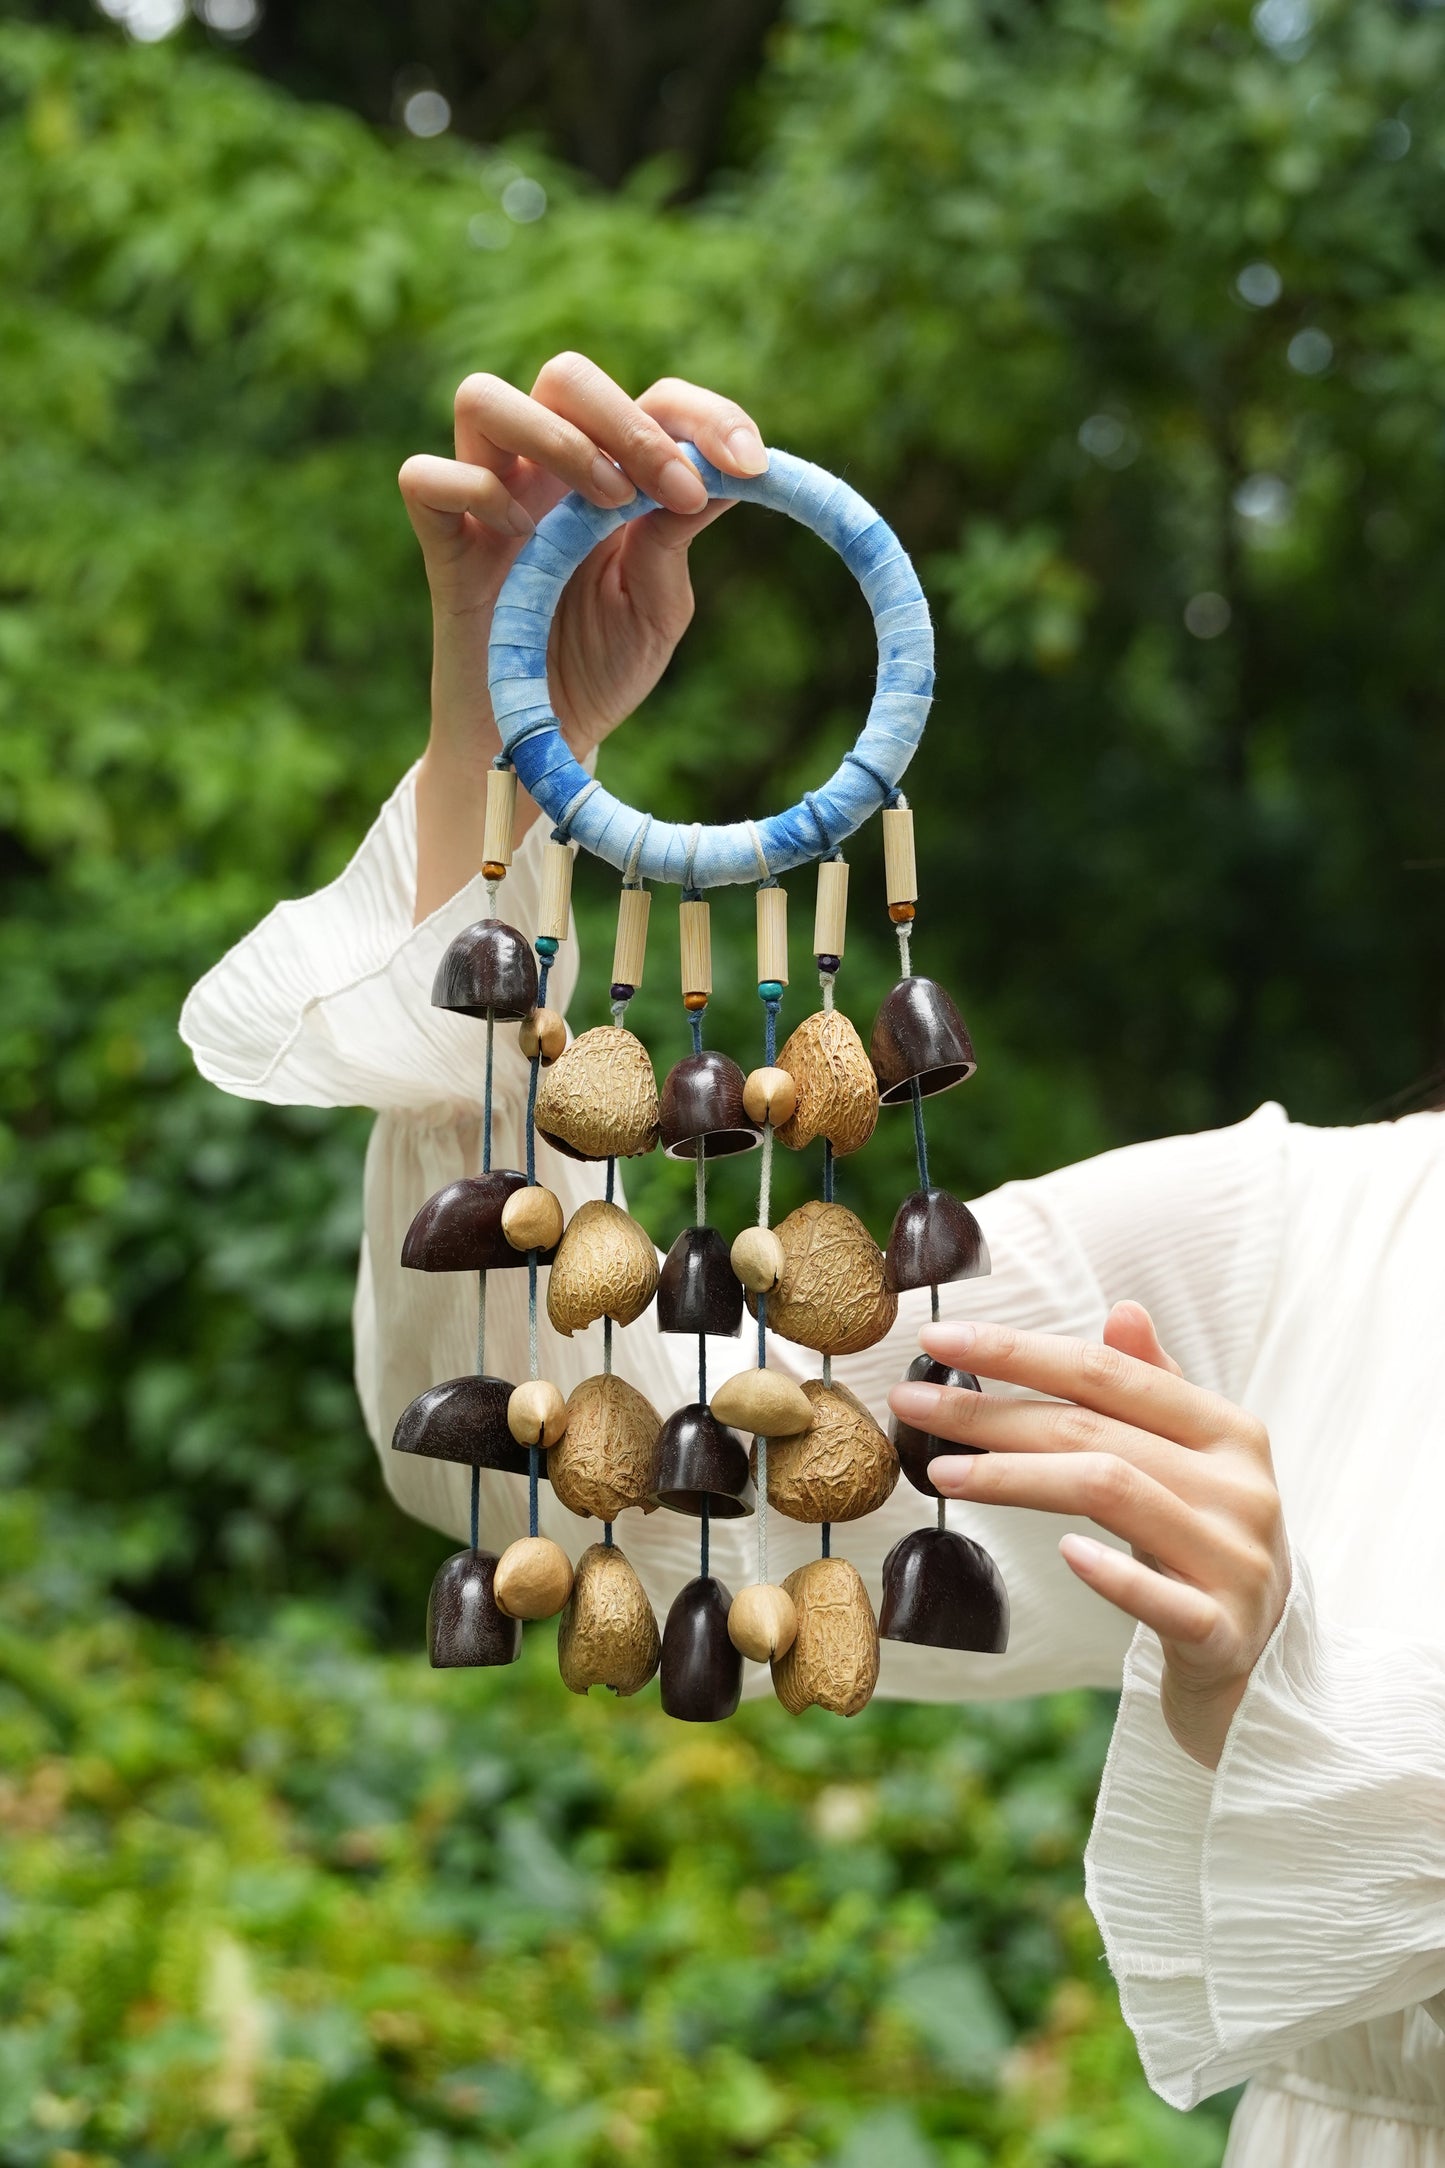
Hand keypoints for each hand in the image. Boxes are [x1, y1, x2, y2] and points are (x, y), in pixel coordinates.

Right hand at [400, 355, 766, 917]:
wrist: (540, 742)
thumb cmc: (598, 669)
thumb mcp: (658, 607)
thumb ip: (676, 539)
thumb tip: (728, 473)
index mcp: (607, 476)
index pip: (651, 401)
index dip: (703, 415)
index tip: (749, 464)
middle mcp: (543, 471)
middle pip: (565, 375)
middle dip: (629, 419)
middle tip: (674, 490)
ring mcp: (486, 501)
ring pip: (482, 397)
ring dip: (556, 437)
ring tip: (606, 504)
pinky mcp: (440, 545)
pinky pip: (425, 478)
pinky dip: (473, 490)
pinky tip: (517, 536)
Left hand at [887, 1302, 1290, 1767]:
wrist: (1266, 1665)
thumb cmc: (1210, 1544)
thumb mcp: (1195, 1462)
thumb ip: (1158, 1390)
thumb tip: (1123, 1311)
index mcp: (1229, 1431)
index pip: (1109, 1374)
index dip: (1020, 1351)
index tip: (938, 1339)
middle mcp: (1240, 1487)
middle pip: (1095, 1430)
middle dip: (993, 1412)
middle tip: (911, 1403)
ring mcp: (1237, 1560)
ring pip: (1113, 1493)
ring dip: (1017, 1477)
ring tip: (942, 1473)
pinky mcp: (1223, 1632)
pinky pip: (1161, 1598)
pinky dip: (1112, 1572)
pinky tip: (1064, 1554)